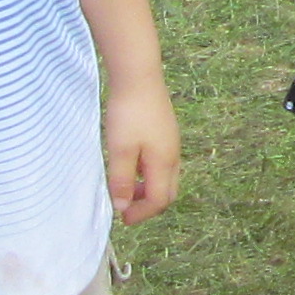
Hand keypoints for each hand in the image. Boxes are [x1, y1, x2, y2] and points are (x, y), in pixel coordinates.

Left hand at [104, 78, 181, 223]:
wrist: (138, 76)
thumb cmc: (129, 113)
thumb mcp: (120, 150)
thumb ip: (122, 181)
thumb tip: (122, 208)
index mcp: (164, 162)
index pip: (158, 200)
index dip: (141, 214)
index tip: (121, 219)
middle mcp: (173, 155)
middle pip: (167, 192)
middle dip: (148, 205)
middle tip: (126, 208)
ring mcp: (171, 142)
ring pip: (166, 178)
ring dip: (148, 189)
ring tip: (125, 188)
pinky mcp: (166, 132)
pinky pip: (162, 163)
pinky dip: (149, 174)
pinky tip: (131, 164)